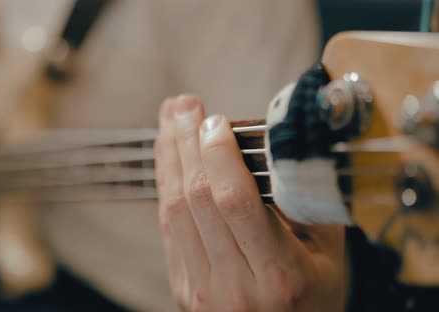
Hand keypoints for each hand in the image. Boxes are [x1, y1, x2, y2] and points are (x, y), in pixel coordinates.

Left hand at [154, 95, 348, 310]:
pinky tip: (168, 157)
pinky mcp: (183, 288)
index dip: (219, 155)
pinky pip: (168, 227)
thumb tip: (280, 146)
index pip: (235, 201)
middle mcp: (235, 285)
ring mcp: (202, 290)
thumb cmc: (313, 300)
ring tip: (171, 119)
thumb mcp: (330, 256)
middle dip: (187, 143)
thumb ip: (308, 203)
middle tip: (185, 106)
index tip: (215, 122)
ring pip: (174, 209)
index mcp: (280, 275)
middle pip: (197, 199)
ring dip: (169, 157)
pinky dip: (166, 184)